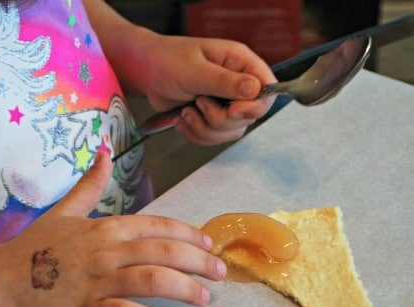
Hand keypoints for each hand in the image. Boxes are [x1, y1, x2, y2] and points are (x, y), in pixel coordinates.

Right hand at [0, 152, 225, 306]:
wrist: (0, 280)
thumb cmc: (36, 247)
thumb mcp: (65, 210)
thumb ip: (90, 185)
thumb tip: (105, 151)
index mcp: (106, 227)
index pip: (158, 227)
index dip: (189, 234)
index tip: (210, 244)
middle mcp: (106, 251)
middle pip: (164, 252)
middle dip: (199, 262)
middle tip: (221, 273)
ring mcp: (95, 282)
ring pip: (150, 280)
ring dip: (183, 289)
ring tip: (205, 299)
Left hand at [141, 35, 276, 144]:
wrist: (146, 73)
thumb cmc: (167, 61)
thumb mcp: (195, 71)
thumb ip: (225, 82)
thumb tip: (255, 89)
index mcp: (240, 62)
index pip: (267, 89)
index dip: (254, 106)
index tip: (231, 111)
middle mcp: (238, 83)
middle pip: (249, 116)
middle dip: (220, 119)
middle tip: (198, 103)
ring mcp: (227, 102)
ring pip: (231, 131)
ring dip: (205, 128)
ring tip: (187, 111)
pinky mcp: (214, 117)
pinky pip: (215, 138)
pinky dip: (196, 134)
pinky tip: (183, 118)